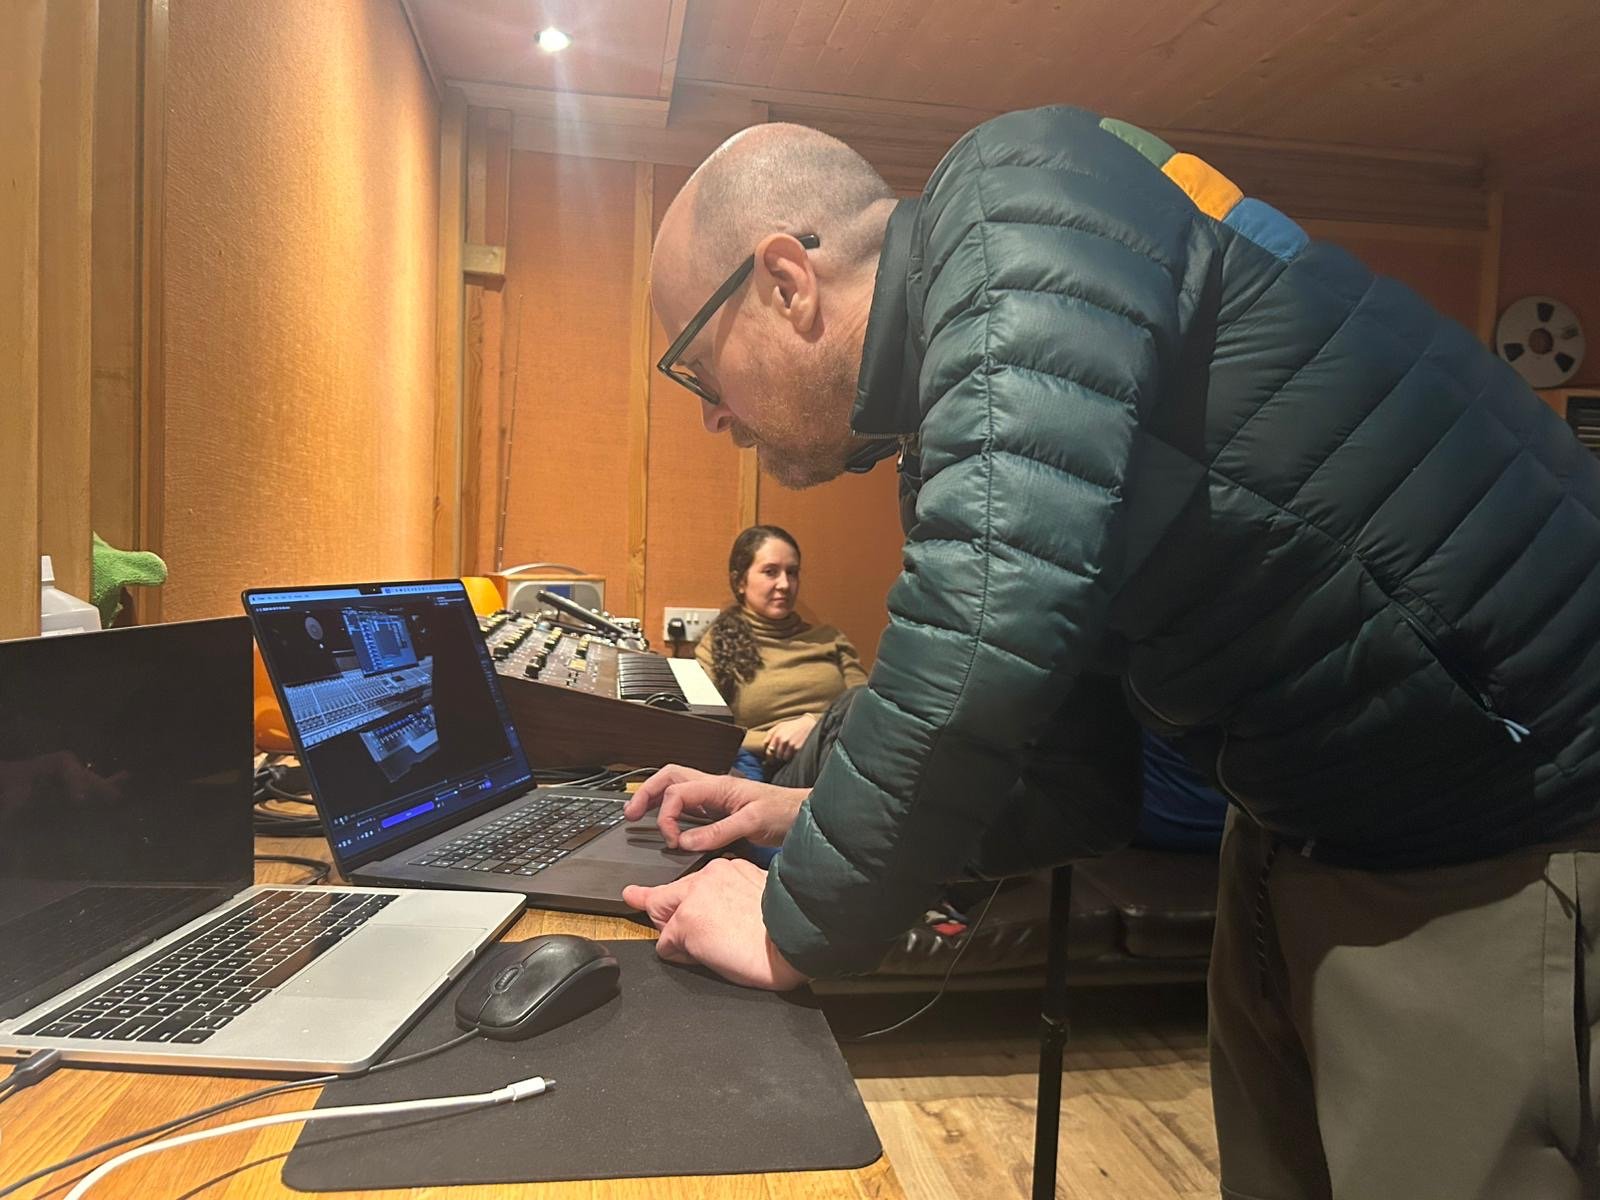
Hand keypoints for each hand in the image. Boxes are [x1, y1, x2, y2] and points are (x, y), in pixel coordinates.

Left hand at [622, 858, 807, 989]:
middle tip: (639, 902)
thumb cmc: (785, 928)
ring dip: (676, 937)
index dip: (677, 895)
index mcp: (730, 868)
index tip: (649, 892)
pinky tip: (703, 957)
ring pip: (665, 919)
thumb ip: (732, 898)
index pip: (693, 881)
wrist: (793, 939)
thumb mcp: (759, 899)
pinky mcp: (686, 921)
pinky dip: (678, 955)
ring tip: (710, 948)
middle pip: (667, 895)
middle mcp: (709, 875)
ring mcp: (695, 896)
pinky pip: (665, 944)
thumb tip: (714, 917)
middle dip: (661, 912)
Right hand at [623, 764, 807, 851]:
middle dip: (646, 792)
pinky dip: (673, 810)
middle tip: (630, 814)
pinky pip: (690, 804)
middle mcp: (714, 787)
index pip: (677, 792)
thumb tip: (685, 841)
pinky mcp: (722, 810)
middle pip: (669, 778)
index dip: (667, 817)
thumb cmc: (785, 812)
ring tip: (639, 814)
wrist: (805, 814)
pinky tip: (669, 825)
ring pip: (677, 787)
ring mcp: (717, 797)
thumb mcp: (753, 822)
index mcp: (718, 786)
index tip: (672, 841)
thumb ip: (719, 832)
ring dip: (657, 797)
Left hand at [762, 713, 818, 761]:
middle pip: (777, 756)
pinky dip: (792, 756)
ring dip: (786, 756)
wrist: (808, 724)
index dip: (769, 756)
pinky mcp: (798, 749)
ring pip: (784, 758)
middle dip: (779, 754)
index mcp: (777, 735)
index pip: (769, 751)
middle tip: (784, 751)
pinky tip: (795, 750)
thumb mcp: (780, 726)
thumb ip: (770, 734)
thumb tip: (765, 745)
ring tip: (790, 750)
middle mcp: (783, 740)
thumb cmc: (793, 725)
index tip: (771, 758)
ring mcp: (791, 745)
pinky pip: (792, 758)